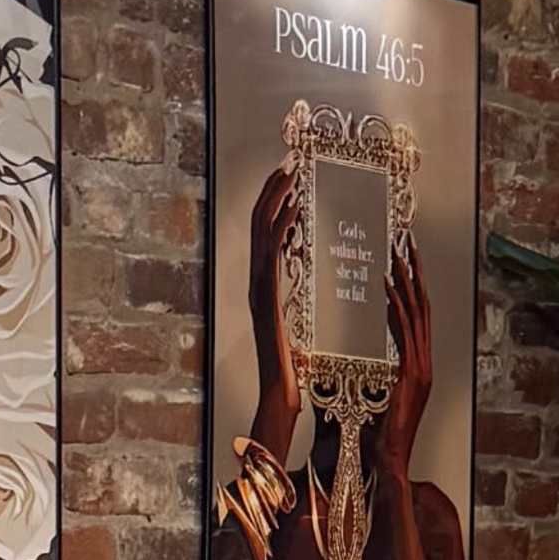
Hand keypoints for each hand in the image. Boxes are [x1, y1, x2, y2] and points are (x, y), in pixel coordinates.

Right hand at [245, 163, 304, 461]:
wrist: (278, 397)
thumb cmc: (289, 374)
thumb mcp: (295, 337)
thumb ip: (294, 322)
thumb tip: (302, 317)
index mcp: (264, 290)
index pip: (264, 236)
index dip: (273, 204)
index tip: (289, 180)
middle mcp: (256, 283)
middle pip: (257, 224)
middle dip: (272, 189)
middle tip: (288, 162)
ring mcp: (258, 288)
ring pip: (261, 230)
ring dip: (276, 197)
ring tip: (291, 171)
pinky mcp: (267, 296)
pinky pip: (272, 252)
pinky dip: (282, 224)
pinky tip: (296, 206)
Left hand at [373, 223, 433, 489]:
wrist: (387, 461)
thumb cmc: (377, 436)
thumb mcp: (376, 397)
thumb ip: (374, 376)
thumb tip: (361, 362)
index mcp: (417, 367)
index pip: (417, 317)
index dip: (412, 286)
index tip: (404, 260)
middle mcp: (425, 364)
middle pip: (423, 308)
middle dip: (415, 273)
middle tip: (406, 242)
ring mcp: (422, 369)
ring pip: (417, 315)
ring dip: (407, 281)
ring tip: (397, 253)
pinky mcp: (412, 376)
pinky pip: (406, 333)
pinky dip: (397, 308)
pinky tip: (388, 286)